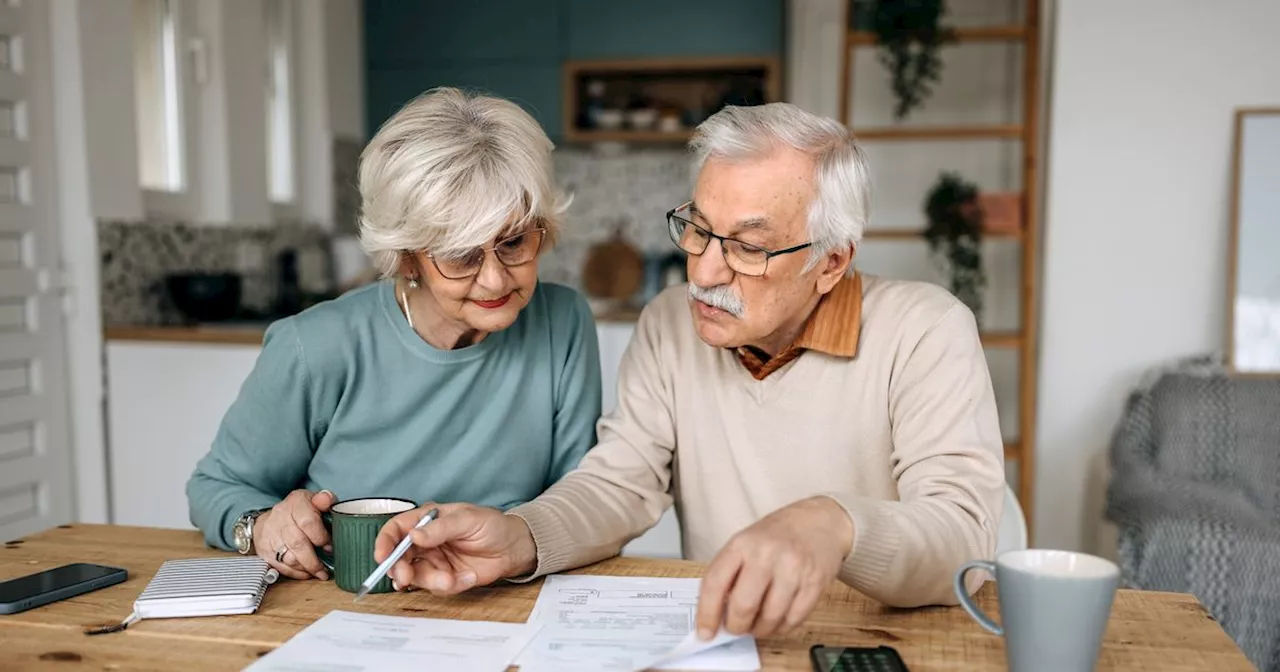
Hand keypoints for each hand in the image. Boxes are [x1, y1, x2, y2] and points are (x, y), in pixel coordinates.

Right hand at [253, 489, 335, 580]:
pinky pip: (280, 566)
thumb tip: (326, 500)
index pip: (308, 522)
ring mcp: (270, 534)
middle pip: (298, 543)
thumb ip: (325, 499)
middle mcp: (281, 517)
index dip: (321, 538)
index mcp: (296, 503)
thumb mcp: (314, 500)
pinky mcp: (264, 550)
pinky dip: (295, 573)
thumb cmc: (300, 511)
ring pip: (289, 558)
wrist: (272, 518)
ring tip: (319, 572)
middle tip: (326, 568)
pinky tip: (306, 573)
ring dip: (306, 568)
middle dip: (314, 560)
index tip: (330, 547)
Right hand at [374, 502, 536, 595]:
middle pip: (399, 557)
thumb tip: (413, 535)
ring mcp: (434, 561)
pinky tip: (468, 577)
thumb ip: (440, 528)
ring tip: (451, 579)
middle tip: (405, 577)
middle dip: (400, 569)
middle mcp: (425, 541)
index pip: (396, 529)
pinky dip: (451, 585)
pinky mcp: (445, 578)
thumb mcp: (468, 520)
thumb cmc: (492, 525)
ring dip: (431, 580)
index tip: (381, 556)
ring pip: (416, 576)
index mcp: (427, 520)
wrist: (513, 548)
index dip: (384, 542)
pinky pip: (437, 587)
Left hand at [695, 496, 852, 639]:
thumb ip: (729, 574)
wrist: (819, 521)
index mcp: (742, 543)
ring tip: (757, 624)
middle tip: (736, 628)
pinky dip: (781, 627)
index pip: (715, 583)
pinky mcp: (815, 583)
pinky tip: (777, 620)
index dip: (707, 614)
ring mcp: (793, 569)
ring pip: (770, 618)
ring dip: (760, 630)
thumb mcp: (745, 543)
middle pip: (743, 606)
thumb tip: (716, 615)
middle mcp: (766, 554)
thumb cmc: (777, 536)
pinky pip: (793, 620)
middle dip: (736, 626)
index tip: (704, 633)